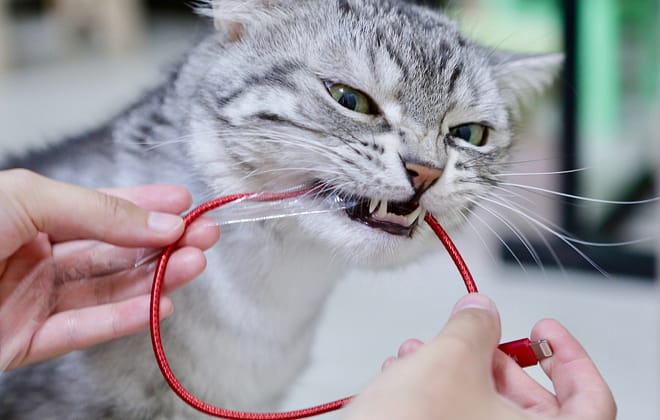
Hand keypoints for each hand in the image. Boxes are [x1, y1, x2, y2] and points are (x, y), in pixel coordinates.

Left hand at [0, 169, 219, 369]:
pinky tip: (159, 305)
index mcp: (33, 217)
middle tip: (204, 235)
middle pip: (114, 253)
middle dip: (164, 244)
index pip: (102, 211)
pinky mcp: (23, 342)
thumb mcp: (29, 198)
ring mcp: (32, 301)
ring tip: (195, 264)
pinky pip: (82, 330)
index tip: (185, 203)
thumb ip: (98, 209)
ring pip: (107, 291)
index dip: (146, 206)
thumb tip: (161, 222)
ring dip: (156, 279)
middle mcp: (37, 258)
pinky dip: (124, 320)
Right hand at [343, 294, 615, 419]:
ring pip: (483, 410)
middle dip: (493, 358)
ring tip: (419, 349)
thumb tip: (481, 309)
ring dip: (454, 371)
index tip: (543, 328)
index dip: (570, 355)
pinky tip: (403, 372)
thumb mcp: (450, 359)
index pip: (590, 400)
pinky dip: (437, 393)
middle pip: (530, 403)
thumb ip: (475, 326)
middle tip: (474, 336)